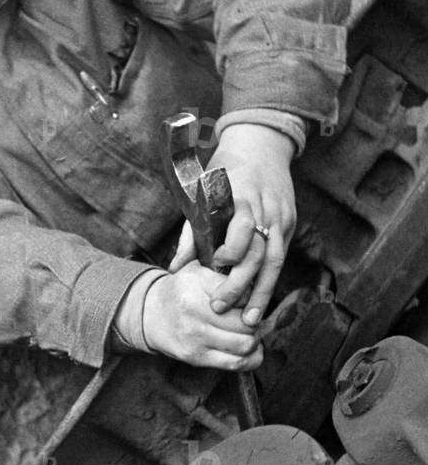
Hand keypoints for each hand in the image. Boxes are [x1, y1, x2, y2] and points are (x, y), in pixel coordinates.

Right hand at [141, 264, 262, 369]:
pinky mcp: (196, 357)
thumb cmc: (183, 290)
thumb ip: (226, 275)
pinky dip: (251, 358)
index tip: (247, 299)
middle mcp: (194, 310)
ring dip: (254, 340)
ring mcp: (194, 336)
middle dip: (256, 322)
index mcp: (197, 283)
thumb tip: (256, 289)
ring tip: (248, 333)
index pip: (242, 294)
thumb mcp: (198, 270)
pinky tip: (246, 349)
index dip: (252, 298)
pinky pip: (236, 363)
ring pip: (246, 344)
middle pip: (246, 322)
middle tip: (252, 319)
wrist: (151, 313)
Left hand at [168, 123, 296, 326]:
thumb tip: (175, 268)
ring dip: (262, 293)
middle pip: (259, 254)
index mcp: (240, 199)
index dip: (230, 253)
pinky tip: (259, 300)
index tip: (215, 267)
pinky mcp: (288, 223)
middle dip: (241, 285)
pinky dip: (269, 280)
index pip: (241, 232)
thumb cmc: (225, 169)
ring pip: (275, 261)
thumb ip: (192, 233)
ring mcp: (280, 217)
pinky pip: (280, 256)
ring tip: (250, 320)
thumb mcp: (204, 193)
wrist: (262, 143)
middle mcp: (264, 210)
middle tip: (221, 308)